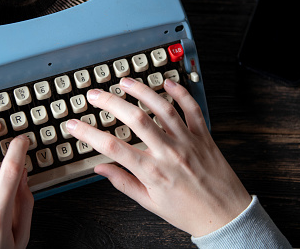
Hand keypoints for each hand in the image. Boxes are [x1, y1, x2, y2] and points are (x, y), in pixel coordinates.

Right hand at [67, 78, 250, 236]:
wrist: (225, 216)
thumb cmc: (188, 212)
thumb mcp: (150, 203)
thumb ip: (123, 183)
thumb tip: (100, 169)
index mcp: (152, 171)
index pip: (112, 147)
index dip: (88, 134)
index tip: (73, 125)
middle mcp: (168, 152)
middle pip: (135, 119)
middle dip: (110, 103)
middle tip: (95, 95)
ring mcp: (187, 141)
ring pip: (163, 108)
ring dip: (142, 91)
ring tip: (125, 82)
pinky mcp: (203, 136)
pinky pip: (192, 109)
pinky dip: (181, 93)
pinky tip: (168, 83)